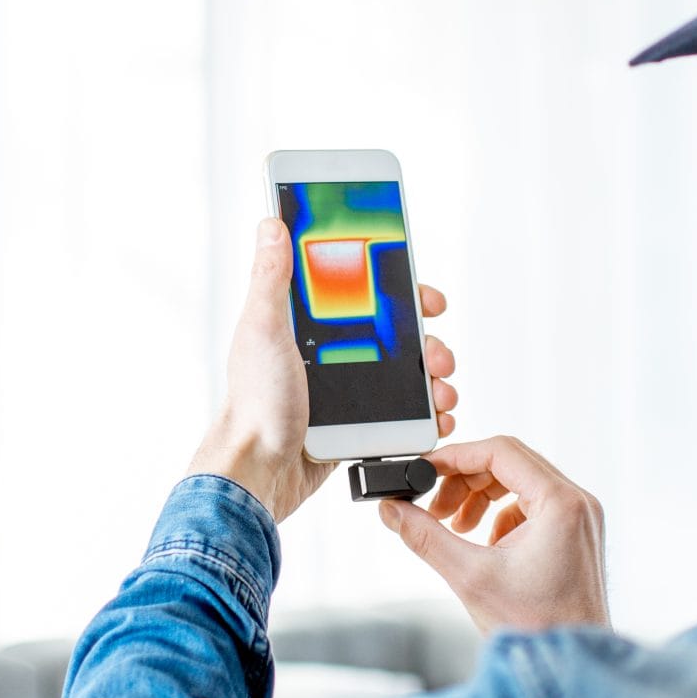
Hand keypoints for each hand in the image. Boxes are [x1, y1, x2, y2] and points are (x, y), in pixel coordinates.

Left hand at [189, 217, 459, 522]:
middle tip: (438, 355)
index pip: (363, 294)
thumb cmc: (254, 403)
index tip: (427, 297)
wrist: (259, 472)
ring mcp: (344, 391)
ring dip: (434, 380)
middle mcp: (329, 354)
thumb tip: (272, 224)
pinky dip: (425, 416)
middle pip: (395, 336)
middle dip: (427, 343)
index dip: (401, 290)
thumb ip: (271, 279)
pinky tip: (438, 420)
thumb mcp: (263, 331)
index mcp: (307, 326)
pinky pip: (400, 415)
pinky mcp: (354, 424)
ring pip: (405, 376)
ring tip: (442, 394)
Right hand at [376, 435, 608, 632]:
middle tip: (434, 508)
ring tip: (455, 528)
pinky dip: (501, 517)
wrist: (568, 664)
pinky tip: (484, 546)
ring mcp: (580, 519)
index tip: (424, 469)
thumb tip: (392, 509)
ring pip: (520, 483)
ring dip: (481, 499)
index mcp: (561, 502)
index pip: (501, 451)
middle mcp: (578, 503)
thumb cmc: (535, 627)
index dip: (456, 457)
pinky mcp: (576, 535)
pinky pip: (532, 506)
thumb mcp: (469, 576)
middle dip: (465, 481)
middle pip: (511, 463)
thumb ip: (425, 536)